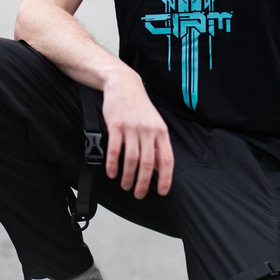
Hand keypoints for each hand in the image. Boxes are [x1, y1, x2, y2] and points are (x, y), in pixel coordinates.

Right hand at [101, 69, 173, 198]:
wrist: (124, 85)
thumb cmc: (139, 107)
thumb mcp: (155, 123)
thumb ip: (158, 145)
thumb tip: (159, 168)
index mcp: (161, 131)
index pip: (166, 159)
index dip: (165, 178)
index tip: (162, 191)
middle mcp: (148, 130)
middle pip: (148, 163)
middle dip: (144, 182)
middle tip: (139, 194)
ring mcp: (132, 128)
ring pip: (132, 159)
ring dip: (128, 176)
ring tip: (126, 186)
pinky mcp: (116, 126)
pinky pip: (115, 150)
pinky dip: (113, 164)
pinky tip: (112, 173)